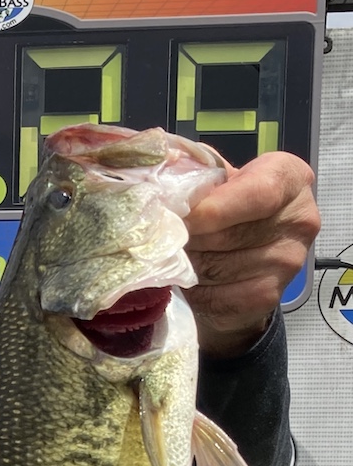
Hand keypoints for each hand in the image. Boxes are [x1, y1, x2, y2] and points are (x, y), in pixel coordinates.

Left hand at [184, 151, 319, 356]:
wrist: (238, 265)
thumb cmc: (223, 214)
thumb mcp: (215, 182)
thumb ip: (195, 173)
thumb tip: (164, 169)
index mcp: (290, 178)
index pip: (258, 192)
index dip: (211, 208)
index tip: (178, 214)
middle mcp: (300, 219)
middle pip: (228, 233)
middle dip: (189, 237)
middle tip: (171, 237)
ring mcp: (288, 261)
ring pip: (216, 266)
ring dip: (187, 264)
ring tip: (184, 256)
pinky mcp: (268, 296)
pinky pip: (216, 294)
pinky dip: (194, 290)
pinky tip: (195, 281)